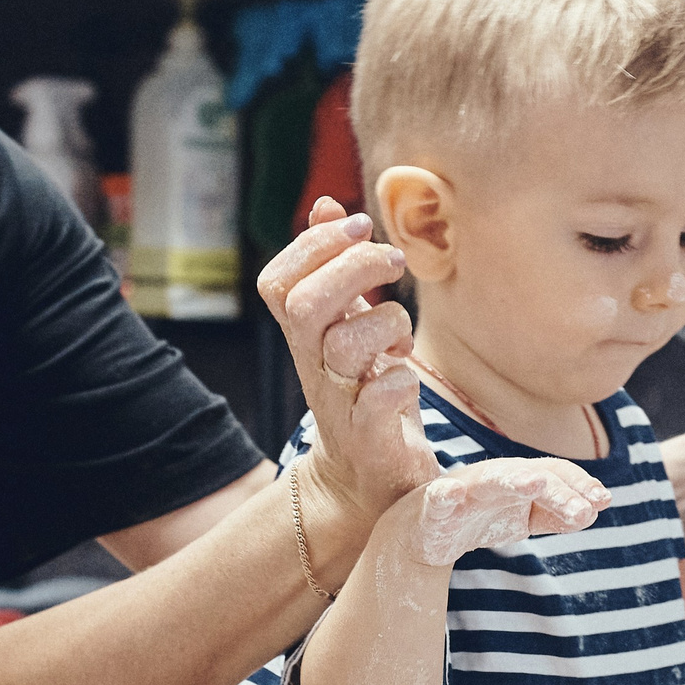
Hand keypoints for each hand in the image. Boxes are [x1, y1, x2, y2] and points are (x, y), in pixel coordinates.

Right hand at [256, 199, 439, 557]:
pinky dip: (399, 380)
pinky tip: (406, 377)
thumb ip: (335, 268)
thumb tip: (325, 204)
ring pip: (344, 345)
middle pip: (304, 305)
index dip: (312, 245)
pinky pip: (378, 399)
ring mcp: (339, 401)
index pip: (279, 281)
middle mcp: (313, 365)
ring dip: (385, 323)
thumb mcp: (349, 322)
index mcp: (306, 336)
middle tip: (391, 261)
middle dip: (352, 268)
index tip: (358, 224)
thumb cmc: (364, 391)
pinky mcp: (370, 437)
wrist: (366, 479)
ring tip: (401, 335)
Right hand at [404, 458, 608, 566]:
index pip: (554, 473)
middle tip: (584, 510)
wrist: (424, 534)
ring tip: (533, 483)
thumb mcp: (524, 520)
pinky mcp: (433, 508)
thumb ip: (557, 515)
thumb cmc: (479, 519)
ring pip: (490, 479)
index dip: (578, 483)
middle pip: (530, 474)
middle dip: (558, 491)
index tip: (603, 500)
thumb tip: (593, 511)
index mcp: (517, 478)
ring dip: (513, 479)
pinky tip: (450, 493)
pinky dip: (444, 494)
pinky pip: (439, 499)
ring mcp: (463, 489)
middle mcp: (493, 477)